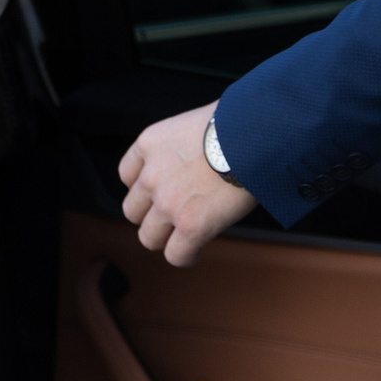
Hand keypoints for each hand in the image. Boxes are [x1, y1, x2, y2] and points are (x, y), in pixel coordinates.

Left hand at [118, 103, 255, 267]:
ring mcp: (167, 203)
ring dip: (167, 238)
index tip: (162, 191)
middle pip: (133, 211)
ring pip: (149, 237)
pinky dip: (186, 255)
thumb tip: (193, 160)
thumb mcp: (192, 124)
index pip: (127, 176)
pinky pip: (176, 255)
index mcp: (149, 144)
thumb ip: (179, 146)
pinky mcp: (190, 226)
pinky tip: (198, 248)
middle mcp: (151, 175)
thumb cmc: (235, 124)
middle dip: (152, 215)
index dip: (145, 188)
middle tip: (176, 214)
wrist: (253, 135)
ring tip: (186, 236)